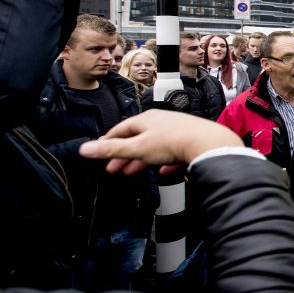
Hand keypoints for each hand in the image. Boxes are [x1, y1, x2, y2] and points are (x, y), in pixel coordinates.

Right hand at [79, 110, 243, 175]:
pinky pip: (173, 153)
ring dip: (142, 160)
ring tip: (133, 172)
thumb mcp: (136, 148)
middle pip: (137, 139)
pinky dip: (164, 163)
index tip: (99, 151)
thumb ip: (111, 150)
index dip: (108, 142)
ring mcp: (177, 130)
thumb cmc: (173, 142)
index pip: (120, 129)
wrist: (208, 144)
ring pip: (154, 146)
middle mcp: (162, 121)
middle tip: (113, 169)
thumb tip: (85, 149)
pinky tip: (164, 173)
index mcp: (146, 120)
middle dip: (124, 155)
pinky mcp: (190, 141)